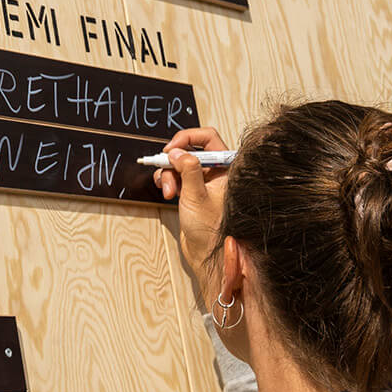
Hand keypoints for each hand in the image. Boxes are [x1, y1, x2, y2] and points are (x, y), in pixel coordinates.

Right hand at [153, 127, 230, 272]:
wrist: (206, 253)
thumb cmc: (210, 229)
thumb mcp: (197, 196)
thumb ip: (188, 170)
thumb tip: (177, 152)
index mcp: (226, 168)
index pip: (208, 138)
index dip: (188, 138)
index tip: (172, 149)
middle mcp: (215, 172)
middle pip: (190, 149)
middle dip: (174, 160)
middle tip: (164, 167)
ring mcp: (203, 180)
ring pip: (179, 163)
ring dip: (168, 174)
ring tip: (168, 191)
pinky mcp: (191, 189)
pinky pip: (175, 175)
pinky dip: (167, 181)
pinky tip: (168, 193)